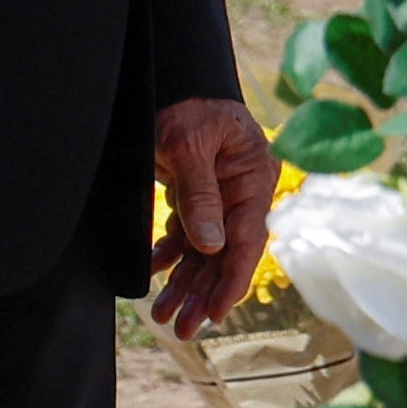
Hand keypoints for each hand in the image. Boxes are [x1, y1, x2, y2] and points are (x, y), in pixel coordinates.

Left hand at [146, 94, 273, 338]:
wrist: (172, 78)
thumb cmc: (188, 105)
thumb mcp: (188, 146)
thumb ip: (200, 195)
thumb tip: (211, 245)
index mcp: (253, 179)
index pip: (247, 239)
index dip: (232, 279)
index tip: (216, 312)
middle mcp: (240, 193)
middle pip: (225, 254)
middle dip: (203, 294)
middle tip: (183, 329)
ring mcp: (219, 197)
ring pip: (204, 252)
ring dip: (185, 284)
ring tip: (165, 316)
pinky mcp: (196, 196)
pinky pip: (186, 236)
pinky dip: (169, 256)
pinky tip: (153, 276)